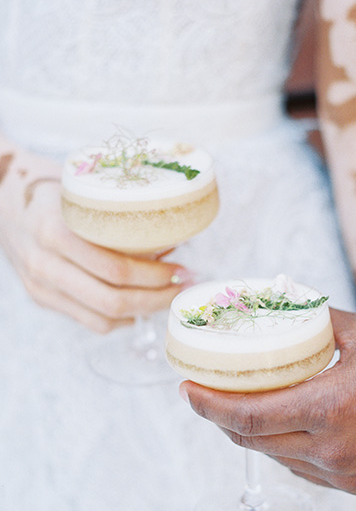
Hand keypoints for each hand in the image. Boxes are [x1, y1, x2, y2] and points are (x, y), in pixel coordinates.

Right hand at [0, 146, 192, 331]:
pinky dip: (120, 319)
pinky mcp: (42, 298)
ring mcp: (40, 286)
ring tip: (166, 296)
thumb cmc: (50, 189)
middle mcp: (44, 265)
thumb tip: (171, 236)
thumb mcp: (80, 191)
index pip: (115, 270)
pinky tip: (139, 304)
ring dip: (142, 312)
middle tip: (181, 287)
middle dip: (156, 299)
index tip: (182, 269)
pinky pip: (89, 322)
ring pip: (102, 319)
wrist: (1, 198)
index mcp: (55, 232)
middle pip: (112, 301)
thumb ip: (116, 214)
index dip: (156, 276)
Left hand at [181, 309, 355, 492]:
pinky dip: (282, 449)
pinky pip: (303, 470)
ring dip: (251, 435)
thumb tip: (286, 309)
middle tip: (205, 395)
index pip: (249, 416)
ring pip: (276, 458)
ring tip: (239, 407)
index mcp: (332, 407)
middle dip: (221, 419)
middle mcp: (334, 449)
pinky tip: (281, 428)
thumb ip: (318, 323)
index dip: (209, 406)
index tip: (187, 390)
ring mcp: (346, 473)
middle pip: (254, 441)